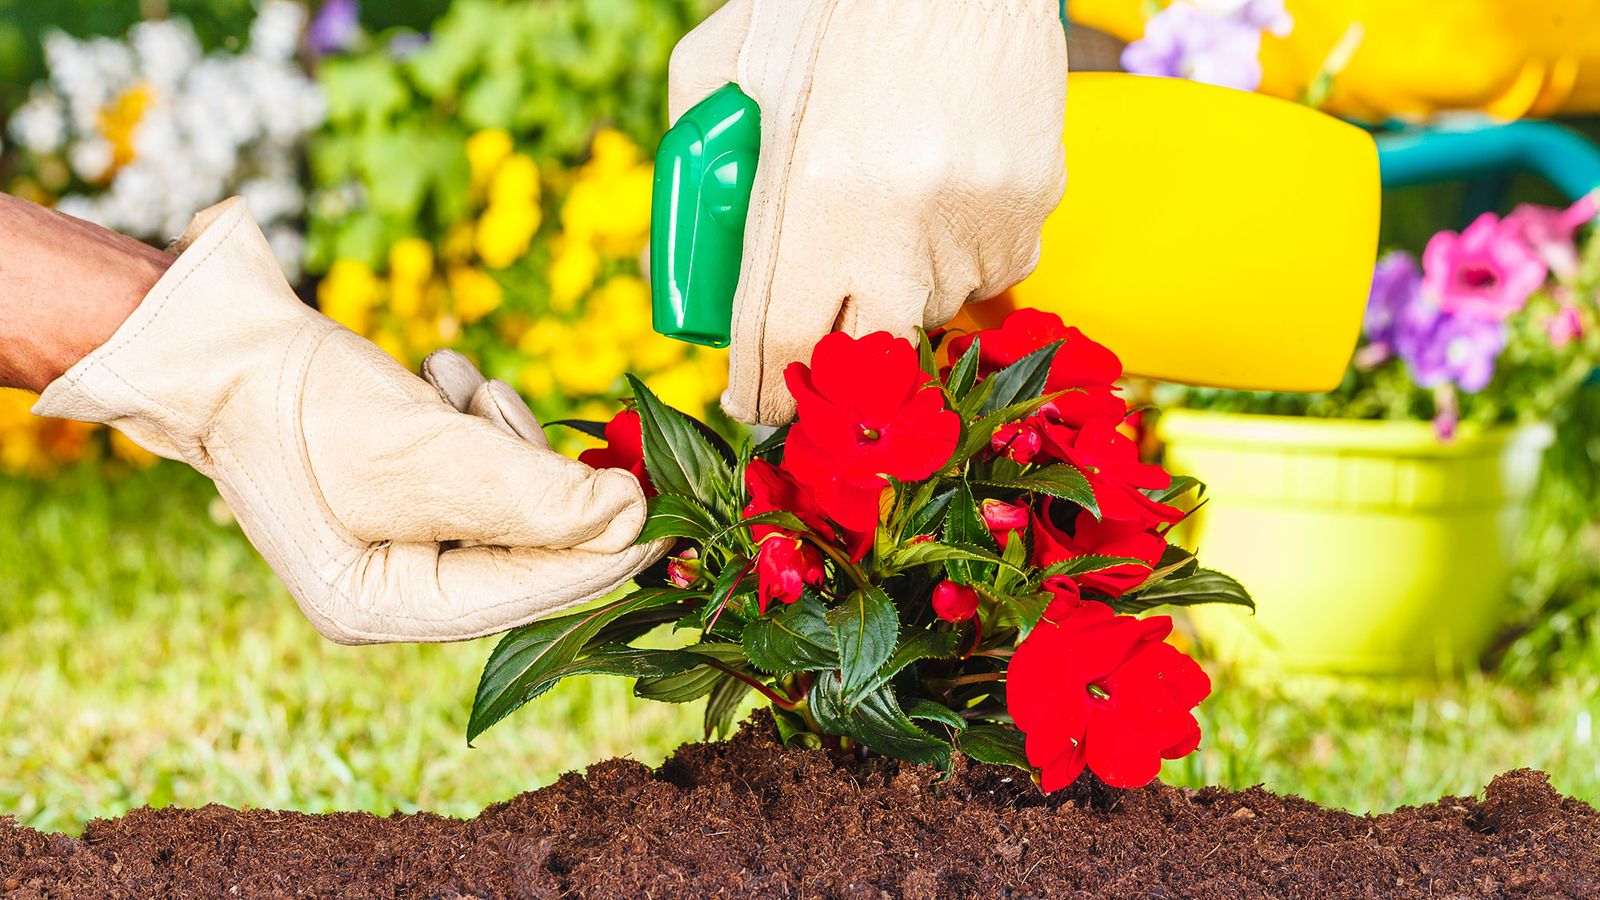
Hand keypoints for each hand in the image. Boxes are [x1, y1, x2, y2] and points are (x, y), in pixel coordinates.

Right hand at [31, 198, 666, 643]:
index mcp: (381, 607)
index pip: (525, 596)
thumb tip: (629, 518)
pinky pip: (476, 461)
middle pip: (523, 546)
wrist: (217, 335)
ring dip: (497, 429)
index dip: (604, 557)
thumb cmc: (301, 400)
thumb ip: (531, 493)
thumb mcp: (423, 449)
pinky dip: (470, 413)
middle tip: (500, 409)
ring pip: (508, 494)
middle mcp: (394, 585)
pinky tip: (435, 378)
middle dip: (531, 471)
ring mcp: (401, 533)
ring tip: (447, 386)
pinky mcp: (408, 482)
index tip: (672, 519)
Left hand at [669, 0, 1067, 423]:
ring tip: (885, 205)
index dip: (762, 390)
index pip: (780, 344)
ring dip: (900, 286)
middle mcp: (899, 225)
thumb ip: (696, 137)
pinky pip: (992, 267)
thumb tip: (679, 231)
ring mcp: (976, 220)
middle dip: (836, 355)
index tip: (753, 402)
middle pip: (864, 354)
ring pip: (933, 307)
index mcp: (813, 193)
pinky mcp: (1033, 203)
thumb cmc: (835, 0)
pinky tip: (941, 190)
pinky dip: (960, 252)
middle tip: (819, 325)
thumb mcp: (735, 55)